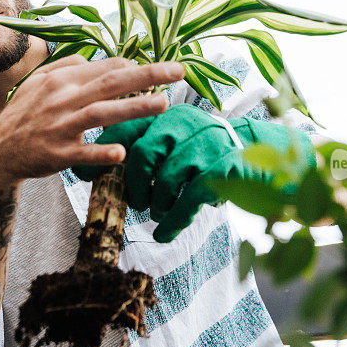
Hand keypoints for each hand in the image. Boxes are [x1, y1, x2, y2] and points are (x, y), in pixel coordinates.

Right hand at [0, 56, 183, 180]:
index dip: (135, 68)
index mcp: (61, 79)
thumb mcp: (38, 83)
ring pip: (102, 113)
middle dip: (148, 75)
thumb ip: (67, 67)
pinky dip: (102, 151)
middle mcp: (62, 99)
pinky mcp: (57, 154)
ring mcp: (60, 127)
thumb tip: (96, 60)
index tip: (161, 71)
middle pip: (111, 83)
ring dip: (134, 108)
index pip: (105, 68)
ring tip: (164, 103)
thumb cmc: (23, 115)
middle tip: (179, 70)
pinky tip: (122, 152)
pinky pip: (83, 153)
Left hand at [73, 104, 314, 241]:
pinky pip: (189, 198)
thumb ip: (144, 148)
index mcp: (168, 114)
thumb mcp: (177, 143)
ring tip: (154, 212)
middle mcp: (186, 124)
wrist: (263, 157)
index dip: (102, 153)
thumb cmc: (207, 154)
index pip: (127, 127)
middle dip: (131, 184)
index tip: (84, 177)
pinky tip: (165, 232)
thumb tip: (96, 168)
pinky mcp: (224, 169)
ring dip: (155, 202)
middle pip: (143, 153)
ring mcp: (206, 145)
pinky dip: (173, 220)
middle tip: (133, 201)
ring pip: (166, 178)